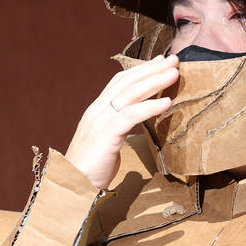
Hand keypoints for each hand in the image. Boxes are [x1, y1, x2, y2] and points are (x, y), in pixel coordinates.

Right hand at [64, 54, 178, 188]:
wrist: (72, 185)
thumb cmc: (91, 170)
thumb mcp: (106, 144)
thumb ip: (118, 132)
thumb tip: (132, 132)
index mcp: (97, 111)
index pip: (120, 82)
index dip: (140, 70)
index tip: (160, 63)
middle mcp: (97, 111)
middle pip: (127, 82)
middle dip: (151, 69)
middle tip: (173, 60)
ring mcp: (100, 121)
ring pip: (130, 94)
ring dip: (154, 81)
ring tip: (174, 74)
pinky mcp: (106, 134)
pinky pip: (130, 115)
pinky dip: (150, 107)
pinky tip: (166, 103)